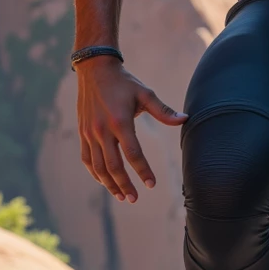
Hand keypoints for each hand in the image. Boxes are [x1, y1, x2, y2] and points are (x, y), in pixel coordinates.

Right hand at [76, 57, 186, 202]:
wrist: (95, 70)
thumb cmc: (124, 82)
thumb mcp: (145, 93)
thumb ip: (163, 111)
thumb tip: (185, 120)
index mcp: (120, 121)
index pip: (132, 153)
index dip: (142, 170)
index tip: (151, 184)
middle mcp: (102, 130)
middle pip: (113, 165)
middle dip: (124, 185)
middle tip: (135, 199)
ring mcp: (89, 133)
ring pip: (98, 166)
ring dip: (109, 184)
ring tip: (121, 197)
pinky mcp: (82, 133)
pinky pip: (87, 159)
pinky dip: (95, 173)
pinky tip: (104, 182)